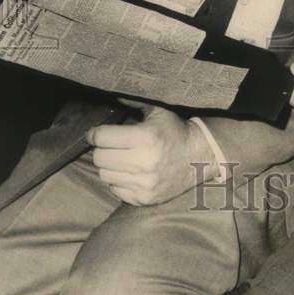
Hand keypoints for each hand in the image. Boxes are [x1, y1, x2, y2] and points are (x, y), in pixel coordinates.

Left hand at [86, 101, 214, 204]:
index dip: (95, 133)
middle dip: (102, 149)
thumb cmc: (174, 131)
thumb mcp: (158, 111)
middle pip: (99, 158)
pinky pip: (115, 189)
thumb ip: (133, 102)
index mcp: (146, 137)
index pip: (102, 138)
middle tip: (111, 146)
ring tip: (121, 159)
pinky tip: (130, 172)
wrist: (199, 157)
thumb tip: (112, 96)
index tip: (96, 133)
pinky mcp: (144, 198)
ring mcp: (144, 183)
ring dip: (109, 166)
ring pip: (104, 175)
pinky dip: (118, 180)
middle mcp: (144, 162)